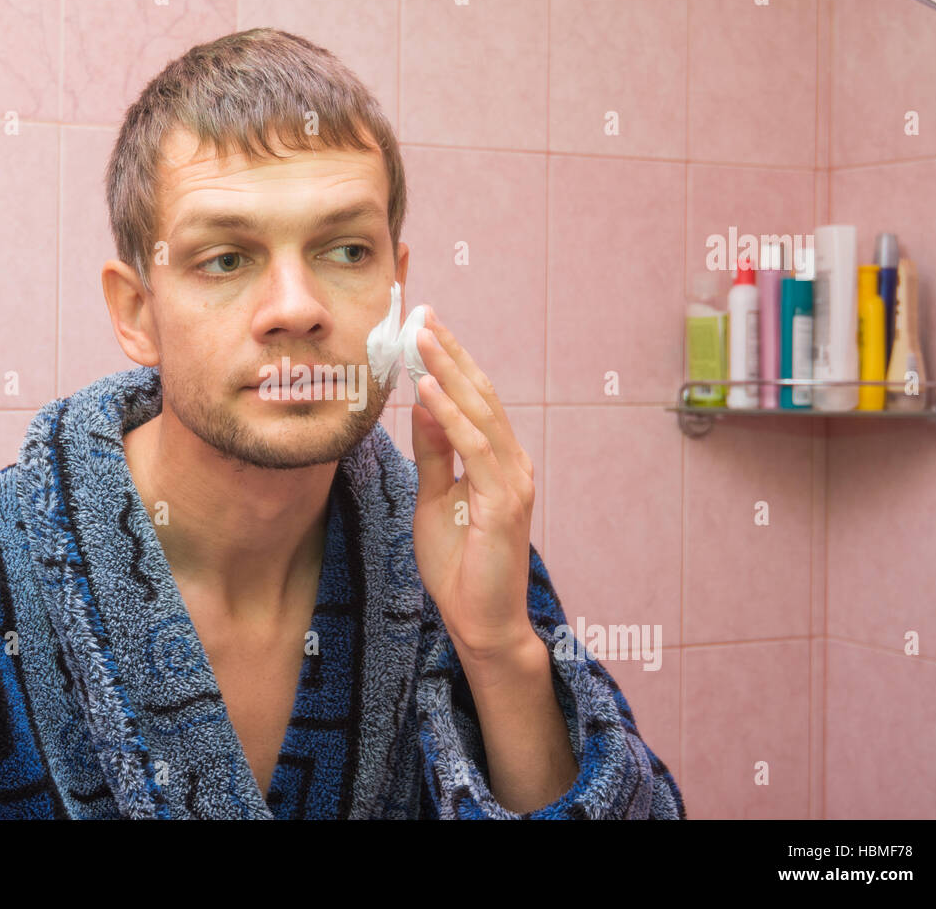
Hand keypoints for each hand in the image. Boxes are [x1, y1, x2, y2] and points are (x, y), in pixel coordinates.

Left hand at [410, 307, 538, 664]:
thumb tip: (424, 403)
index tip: (425, 327)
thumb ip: (435, 452)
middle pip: (481, 396)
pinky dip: (452, 418)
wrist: (481, 621)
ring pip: (481, 414)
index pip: (474, 400)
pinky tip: (428, 391)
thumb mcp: (435, 497)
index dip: (451, 362)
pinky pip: (476, 451)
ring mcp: (513, 483)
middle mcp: (513, 464)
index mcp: (499, 461)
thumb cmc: (459, 564)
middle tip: (423, 314)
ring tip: (422, 337)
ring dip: (449, 373)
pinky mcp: (505, 505)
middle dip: (450, 353)